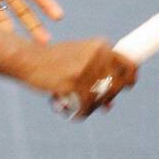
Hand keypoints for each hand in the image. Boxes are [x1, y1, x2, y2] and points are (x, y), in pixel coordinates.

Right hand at [22, 39, 137, 118]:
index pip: (128, 63)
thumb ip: (95, 76)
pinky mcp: (74, 82)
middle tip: (99, 103)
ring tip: (80, 106)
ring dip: (92, 106)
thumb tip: (110, 105)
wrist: (27, 59)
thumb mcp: (77, 59)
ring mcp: (86, 69)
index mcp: (100, 46)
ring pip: (101, 98)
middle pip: (116, 85)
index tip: (127, 86)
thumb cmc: (52, 62)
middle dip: (108, 97)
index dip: (131, 77)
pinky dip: (81, 112)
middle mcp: (97, 55)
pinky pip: (86, 106)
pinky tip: (73, 112)